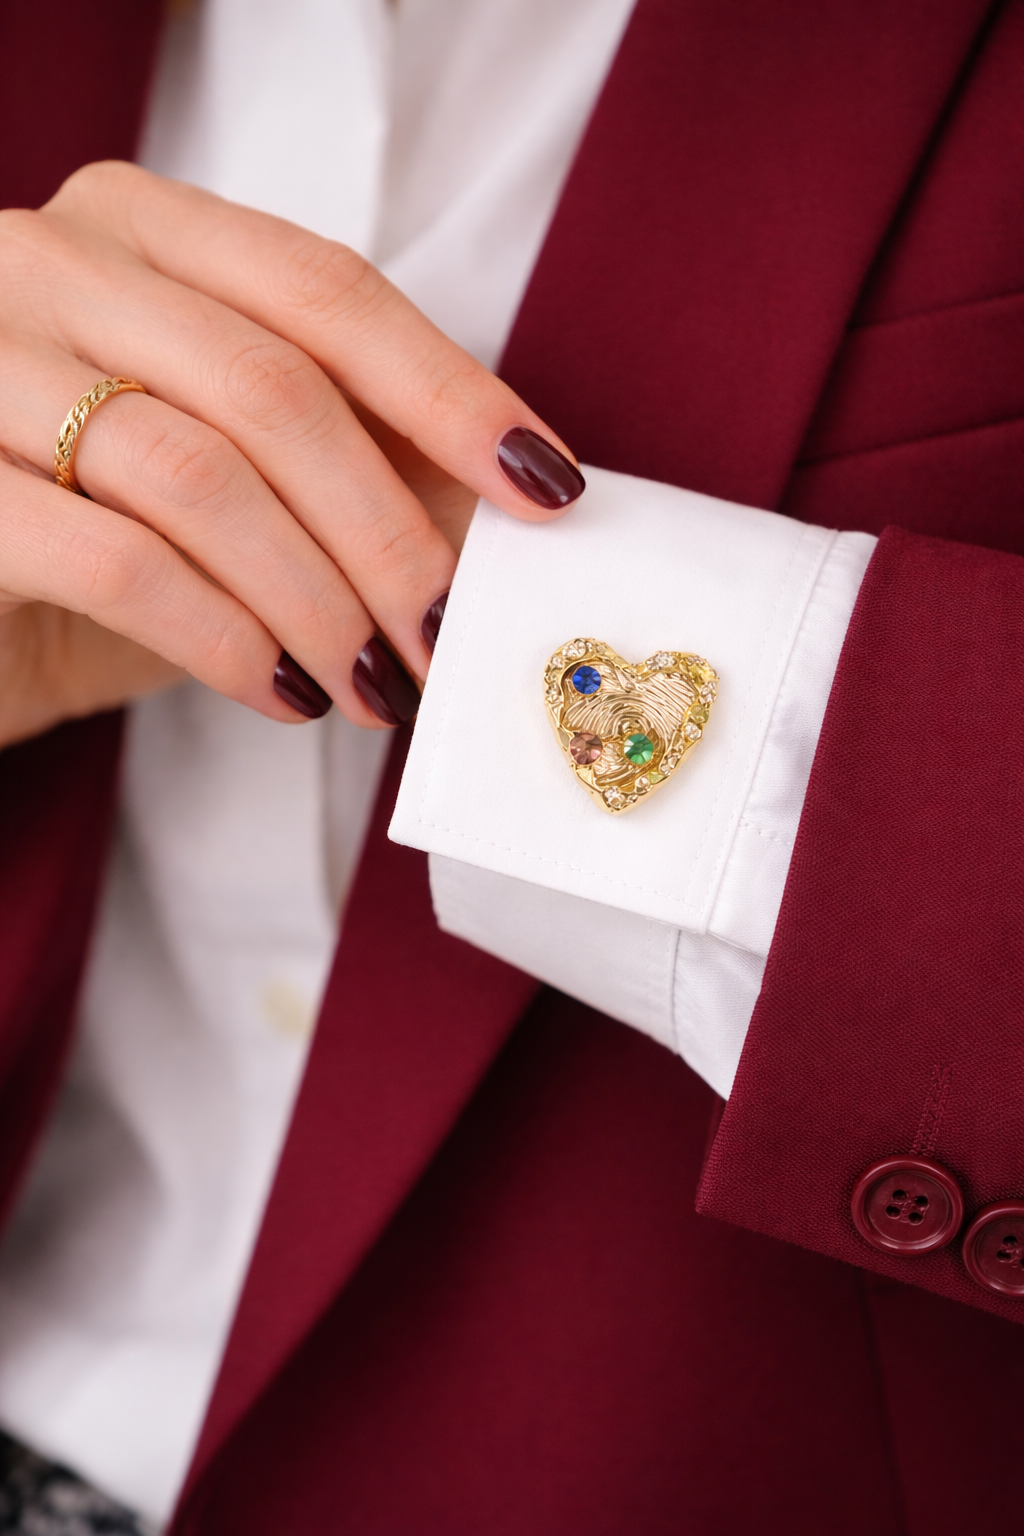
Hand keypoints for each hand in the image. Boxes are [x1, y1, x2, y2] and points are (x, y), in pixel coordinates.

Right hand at [0, 161, 583, 743]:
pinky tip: (286, 694)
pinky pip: (117, 563)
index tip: (546, 490)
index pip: (325, 290)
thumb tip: (514, 504)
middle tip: (446, 634)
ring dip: (317, 598)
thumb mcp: (239, 482)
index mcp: (138, 231)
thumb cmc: (101, 536)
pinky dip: (225, 640)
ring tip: (374, 686)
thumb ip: (355, 460)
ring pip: (198, 475)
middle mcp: (50, 265)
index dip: (449, 392)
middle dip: (386, 529)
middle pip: (272, 386)